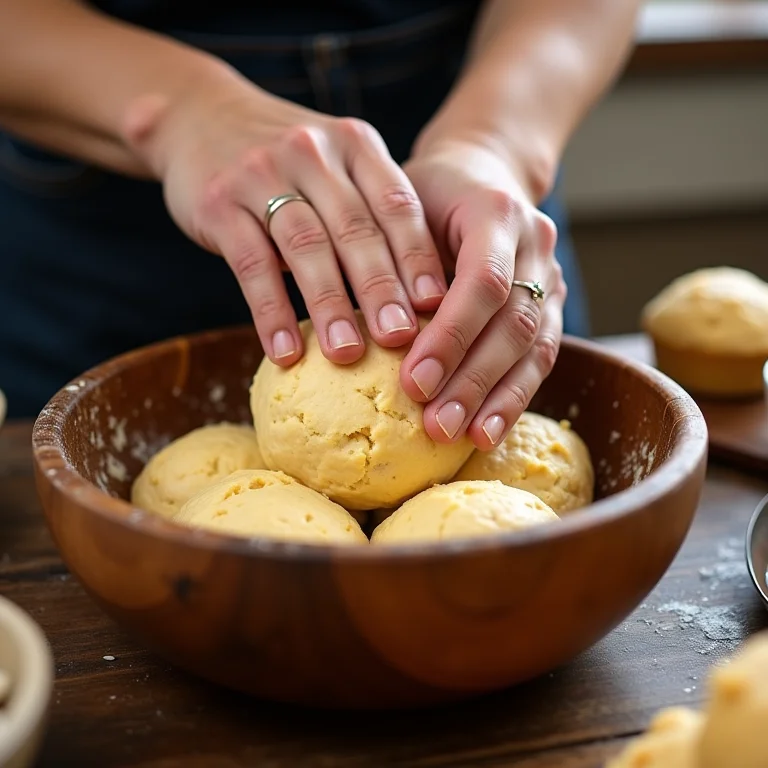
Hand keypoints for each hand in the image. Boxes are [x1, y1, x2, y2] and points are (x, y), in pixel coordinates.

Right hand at [132, 70, 446, 365]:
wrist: (198, 115)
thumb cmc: (287, 163)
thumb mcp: (335, 166)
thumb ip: (369, 213)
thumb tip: (419, 299)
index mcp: (355, 144)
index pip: (397, 203)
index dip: (418, 257)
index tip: (436, 307)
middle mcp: (314, 152)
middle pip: (355, 228)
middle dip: (381, 288)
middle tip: (399, 339)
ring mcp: (262, 172)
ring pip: (306, 246)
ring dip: (330, 305)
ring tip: (347, 353)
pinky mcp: (218, 201)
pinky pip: (251, 263)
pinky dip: (271, 311)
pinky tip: (286, 350)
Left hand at [401, 139, 566, 449]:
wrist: (480, 175)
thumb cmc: (425, 196)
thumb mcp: (399, 209)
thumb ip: (391, 260)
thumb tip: (348, 331)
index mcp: (496, 210)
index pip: (483, 280)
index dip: (451, 335)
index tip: (412, 382)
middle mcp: (534, 243)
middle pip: (514, 321)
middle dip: (473, 379)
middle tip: (435, 425)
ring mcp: (551, 276)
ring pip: (534, 347)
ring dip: (496, 399)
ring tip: (460, 437)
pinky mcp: (552, 308)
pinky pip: (539, 360)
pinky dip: (512, 399)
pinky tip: (485, 432)